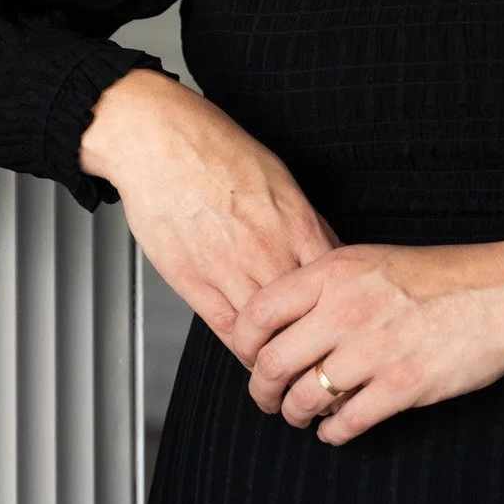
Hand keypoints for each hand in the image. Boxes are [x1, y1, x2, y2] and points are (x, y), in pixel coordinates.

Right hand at [78, 69, 339, 354]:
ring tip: (289, 363)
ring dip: (280, 350)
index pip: (335, 282)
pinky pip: (228, 329)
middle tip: (323, 354)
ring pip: (268, 331)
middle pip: (307, 314)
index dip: (342, 309)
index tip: (342, 323)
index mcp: (296, 221)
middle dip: (317, 338)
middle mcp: (269, 249)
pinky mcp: (194, 282)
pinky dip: (243, 346)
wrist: (160, 141)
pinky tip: (251, 350)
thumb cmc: (216, 150)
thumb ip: (303, 220)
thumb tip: (323, 249)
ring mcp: (231, 268)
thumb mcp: (279, 178)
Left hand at [233, 234, 503, 444]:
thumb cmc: (440, 276)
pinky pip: (346, 423)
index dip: (242, 344)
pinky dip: (333, 433)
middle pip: (270, 362)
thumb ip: (325, 286)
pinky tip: (336, 431)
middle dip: (261, 390)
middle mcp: (346, 309)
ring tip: (300, 415)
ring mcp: (373, 350)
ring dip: (295, 414)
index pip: (257, 313)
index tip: (248, 358)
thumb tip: (281, 323)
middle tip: (267, 398)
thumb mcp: (372, 261)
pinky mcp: (402, 385)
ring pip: (303, 397)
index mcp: (334, 272)